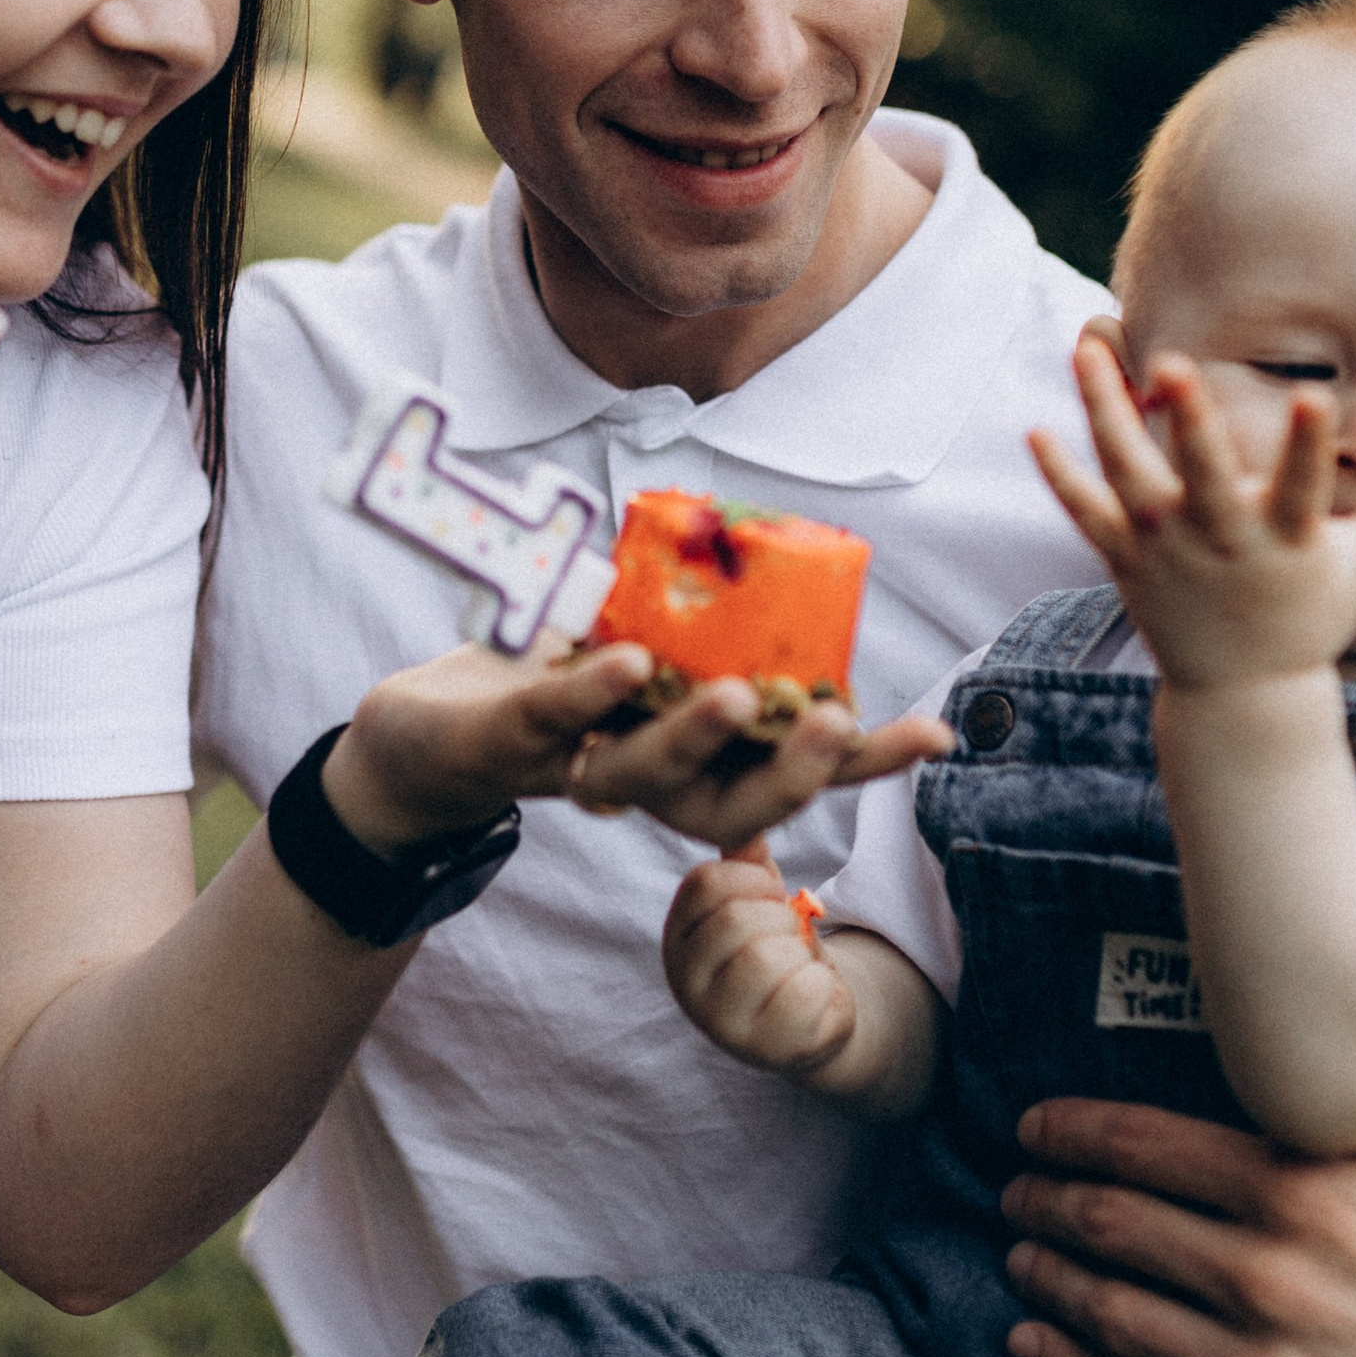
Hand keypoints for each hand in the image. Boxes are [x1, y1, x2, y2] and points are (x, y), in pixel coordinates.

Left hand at [330, 640, 947, 856]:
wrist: (420, 734)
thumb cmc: (551, 690)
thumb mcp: (640, 653)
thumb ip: (702, 626)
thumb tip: (783, 552)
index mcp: (688, 767)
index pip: (787, 777)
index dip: (862, 765)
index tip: (935, 735)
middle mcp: (642, 787)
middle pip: (730, 804)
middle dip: (793, 772)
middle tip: (845, 723)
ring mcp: (572, 771)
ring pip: (642, 776)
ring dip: (695, 739)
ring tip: (742, 697)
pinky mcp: (505, 741)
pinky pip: (553, 719)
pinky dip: (591, 691)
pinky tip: (630, 660)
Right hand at [664, 849, 855, 1080]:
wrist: (814, 1017)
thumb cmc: (781, 949)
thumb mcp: (759, 901)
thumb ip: (747, 863)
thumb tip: (742, 819)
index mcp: (678, 938)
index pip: (704, 884)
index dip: (753, 879)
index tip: (771, 895)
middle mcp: (685, 983)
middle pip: (736, 920)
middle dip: (780, 919)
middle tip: (788, 938)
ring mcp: (720, 1023)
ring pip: (765, 958)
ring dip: (800, 953)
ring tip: (797, 966)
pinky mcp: (764, 1050)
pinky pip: (803, 994)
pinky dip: (822, 986)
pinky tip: (813, 996)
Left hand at [998, 1099, 1355, 1356]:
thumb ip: (1344, 1105)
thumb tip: (1277, 1039)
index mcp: (1303, 1185)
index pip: (1143, 1144)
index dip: (1070, 1132)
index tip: (1032, 1126)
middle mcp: (1271, 1271)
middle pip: (1111, 1225)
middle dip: (1046, 1200)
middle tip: (1014, 1187)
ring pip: (1111, 1313)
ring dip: (1046, 1279)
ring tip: (1017, 1254)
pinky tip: (1032, 1345)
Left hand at [1029, 332, 1355, 690]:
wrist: (1241, 695)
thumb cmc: (1302, 619)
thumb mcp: (1355, 574)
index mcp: (1285, 540)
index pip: (1305, 484)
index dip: (1311, 443)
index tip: (1319, 395)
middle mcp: (1222, 542)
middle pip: (1204, 475)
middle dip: (1190, 421)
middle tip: (1174, 364)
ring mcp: (1167, 552)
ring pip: (1130, 473)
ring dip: (1105, 410)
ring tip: (1087, 345)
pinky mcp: (1126, 564)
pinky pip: (1086, 514)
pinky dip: (1061, 478)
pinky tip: (1037, 431)